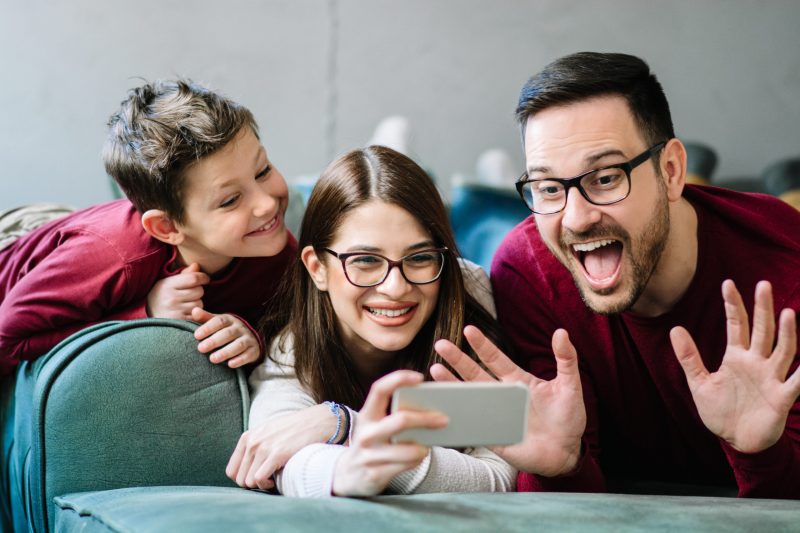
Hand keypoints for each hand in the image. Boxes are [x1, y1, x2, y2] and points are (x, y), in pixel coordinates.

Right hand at [146, 262, 208, 318]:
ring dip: (197, 303)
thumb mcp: (168, 283)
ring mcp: (175, 312)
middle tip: (191, 293)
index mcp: (167, 285)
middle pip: (199, 291)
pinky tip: (187, 312)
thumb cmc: (162, 297)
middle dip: (198, 291)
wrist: (149, 319)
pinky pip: (197, 315)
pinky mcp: (180, 322)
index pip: (193, 278)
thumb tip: (196, 265)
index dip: (203, 277)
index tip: (205, 279)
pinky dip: (195, 313)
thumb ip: (184, 274)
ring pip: (199, 304)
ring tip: (187, 303)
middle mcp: (171, 298)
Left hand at [193, 308, 260, 367]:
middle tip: (201, 348)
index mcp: (229, 320)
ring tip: (212, 359)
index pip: (219, 321)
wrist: (248, 339)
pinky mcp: (254, 350)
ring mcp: (248, 339)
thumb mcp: (216, 323)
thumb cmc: (225, 331)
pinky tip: (230, 364)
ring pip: (239, 344)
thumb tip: (194, 310)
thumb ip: (204, 318)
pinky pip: (248, 355)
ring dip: (226, 352)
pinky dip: (240, 360)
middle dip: (214, 341)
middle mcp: (240, 328)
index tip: (196, 335)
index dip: (208, 328)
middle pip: (228, 333)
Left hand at [226, 403, 337, 489]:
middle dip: (252, 484)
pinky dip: (267, 485)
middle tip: (267, 479)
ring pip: (248, 481)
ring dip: (261, 485)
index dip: (243, 479)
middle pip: (239, 479)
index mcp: (247, 437)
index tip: (257, 478)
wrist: (315, 422)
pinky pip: (259, 479)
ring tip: (272, 478)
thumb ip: (254, 446)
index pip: (231, 471)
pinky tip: (276, 480)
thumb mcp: (267, 432)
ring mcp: (263, 447)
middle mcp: (252, 442)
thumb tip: (244, 469)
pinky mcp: (276, 454)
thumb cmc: (293, 430)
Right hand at [332, 370, 447, 496]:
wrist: (349, 475)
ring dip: (424, 446)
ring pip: (409, 449)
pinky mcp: (377, 474)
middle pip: (401, 420)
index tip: (419, 377)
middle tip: (444, 419)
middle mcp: (366, 433)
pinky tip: (420, 454)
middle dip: (426, 419)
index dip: (399, 379)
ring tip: (429, 443)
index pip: (379, 390)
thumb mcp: (374, 425)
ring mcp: (370, 455)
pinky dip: (418, 459)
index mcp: (366, 415)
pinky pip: (407, 465)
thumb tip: (428, 407)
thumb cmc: (371, 443)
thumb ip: (393, 415)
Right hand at [432, 325, 585, 476]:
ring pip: (469, 396)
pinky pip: (473, 424)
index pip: (496, 359)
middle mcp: (502, 394)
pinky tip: (444, 407)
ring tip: (435, 370)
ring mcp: (496, 414)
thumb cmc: (569, 417)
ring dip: (452, 384)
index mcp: (517, 380)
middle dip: (458, 359)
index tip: (469, 330)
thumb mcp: (570, 385)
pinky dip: (458, 416)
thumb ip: (566, 359)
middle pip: (475, 373)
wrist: (568, 453)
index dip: (483, 345)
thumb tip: (562, 332)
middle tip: (440, 344)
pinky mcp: (494, 435)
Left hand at [670, 280, 799, 452]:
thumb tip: (675, 329)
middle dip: (763, 309)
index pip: (737, 325)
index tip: (727, 283)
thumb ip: (689, 357)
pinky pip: (798, 382)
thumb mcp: (699, 383)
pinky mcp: (782, 397)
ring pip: (783, 350)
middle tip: (763, 284)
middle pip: (763, 330)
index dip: (733, 305)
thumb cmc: (721, 411)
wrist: (737, 442)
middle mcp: (757, 363)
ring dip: (787, 333)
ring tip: (789, 313)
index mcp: (736, 358)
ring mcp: (772, 378)